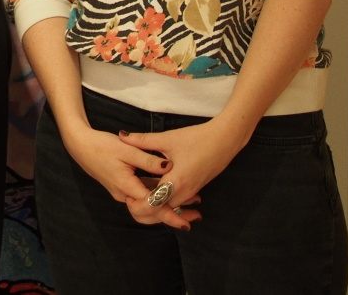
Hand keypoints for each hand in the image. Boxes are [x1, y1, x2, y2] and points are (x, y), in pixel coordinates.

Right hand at [60, 124, 201, 230]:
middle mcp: (124, 195)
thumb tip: (169, 167)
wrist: (80, 145)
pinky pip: (142, 197)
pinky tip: (170, 190)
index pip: (152, 207)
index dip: (170, 214)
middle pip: (151, 212)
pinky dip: (157, 197)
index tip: (186, 222)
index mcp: (126, 186)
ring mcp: (123, 192)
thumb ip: (148, 159)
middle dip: (173, 215)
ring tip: (190, 205)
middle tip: (195, 215)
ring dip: (167, 206)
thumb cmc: (101, 146)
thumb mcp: (127, 149)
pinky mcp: (123, 187)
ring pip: (148, 205)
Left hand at [118, 117, 247, 227]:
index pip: (153, 205)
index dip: (137, 204)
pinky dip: (164, 199)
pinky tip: (154, 187)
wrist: (225, 140)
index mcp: (176, 182)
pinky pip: (176, 202)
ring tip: (139, 190)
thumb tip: (122, 135)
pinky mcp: (194, 190)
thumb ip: (143, 140)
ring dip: (153, 204)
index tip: (126, 195)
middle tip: (128, 195)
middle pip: (160, 212)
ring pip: (168, 208)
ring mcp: (190, 193)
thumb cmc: (197, 138)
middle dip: (142, 208)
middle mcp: (184, 193)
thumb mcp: (168, 138)